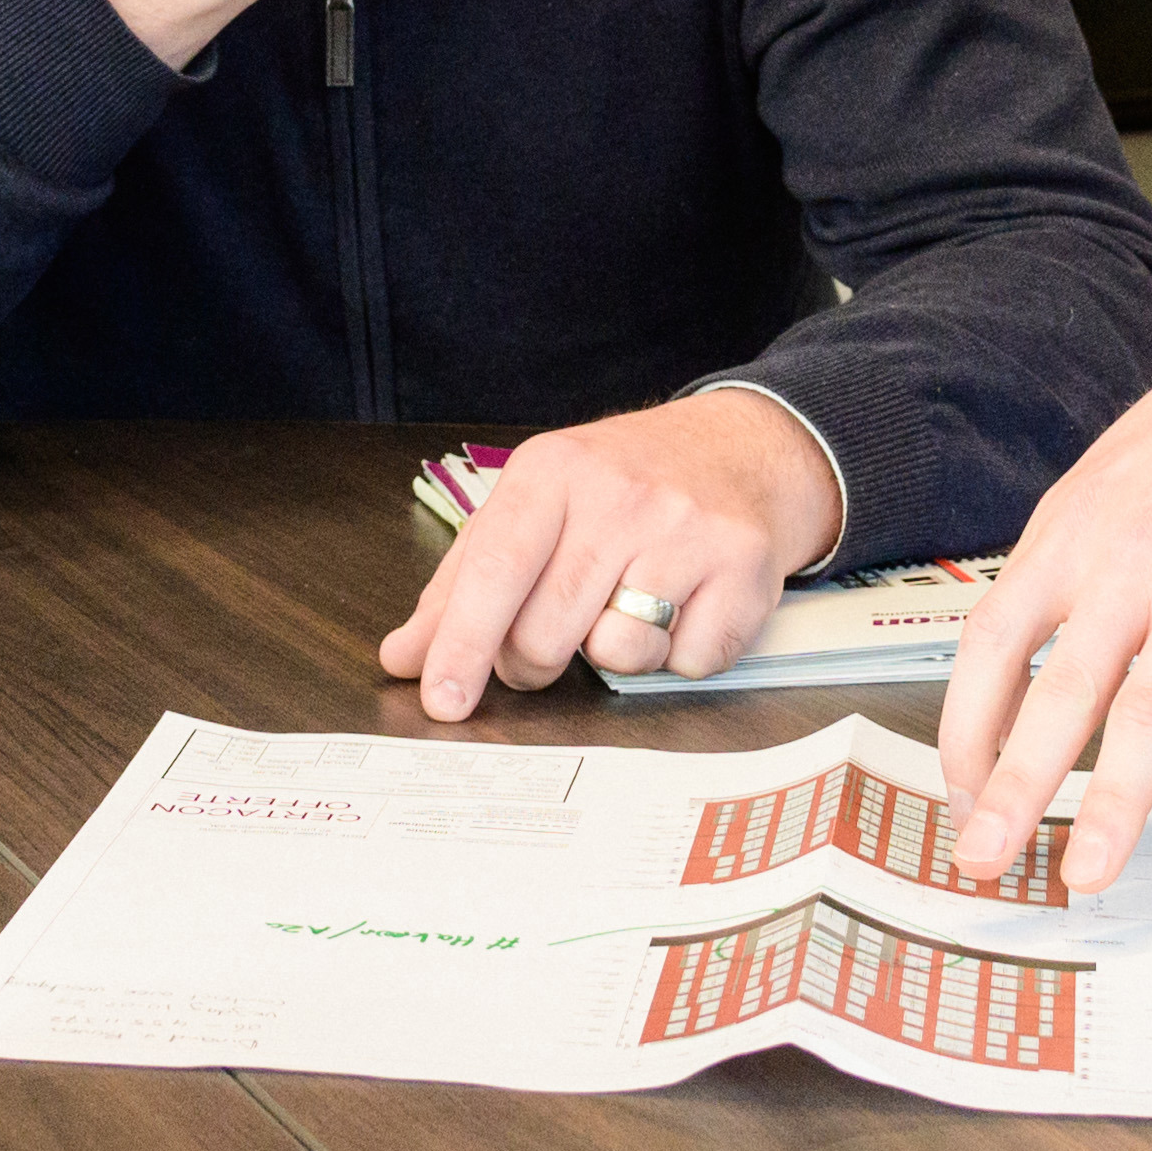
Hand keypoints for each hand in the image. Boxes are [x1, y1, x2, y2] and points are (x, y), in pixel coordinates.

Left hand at [383, 393, 846, 715]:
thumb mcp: (536, 505)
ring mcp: (688, 530)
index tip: (443, 701)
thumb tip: (406, 658)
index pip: (495, 570)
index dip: (462, 645)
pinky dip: (681, 655)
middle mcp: (621, 495)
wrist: (744, 449)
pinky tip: (686, 606)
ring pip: (619, 652)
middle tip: (548, 643)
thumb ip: (464, 582)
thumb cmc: (625, 485)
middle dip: (533, 663)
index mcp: (553, 471)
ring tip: (629, 605)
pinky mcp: (745, 571)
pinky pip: (689, 662)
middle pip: (546, 630)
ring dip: (616, 654)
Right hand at [936, 188, 1151, 893]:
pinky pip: (996, 606)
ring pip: (996, 646)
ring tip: (962, 810)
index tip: (1086, 871)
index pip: (1148, 716)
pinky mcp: (1057, 517)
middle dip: (1011, 788)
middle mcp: (1132, 561)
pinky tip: (977, 731)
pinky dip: (974, 677)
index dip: (1113, 801)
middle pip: (1054, 694)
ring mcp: (1083, 535)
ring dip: (969, 735)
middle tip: (983, 863)